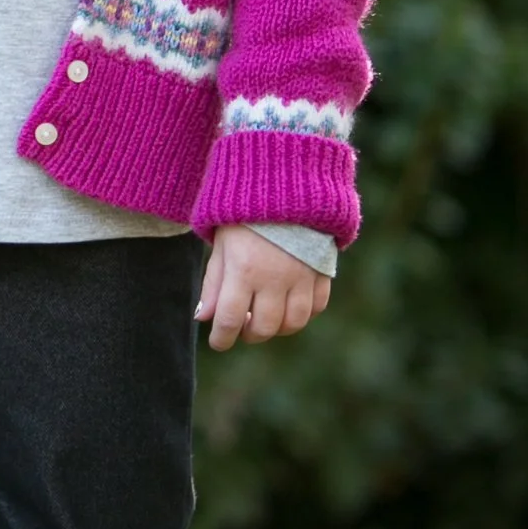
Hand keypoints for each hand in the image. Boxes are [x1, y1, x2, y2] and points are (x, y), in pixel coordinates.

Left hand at [197, 226, 330, 351]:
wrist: (286, 186)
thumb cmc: (245, 215)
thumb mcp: (222, 245)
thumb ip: (214, 283)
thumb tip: (204, 318)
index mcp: (244, 269)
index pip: (230, 320)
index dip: (221, 339)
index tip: (218, 342)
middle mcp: (275, 277)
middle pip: (264, 328)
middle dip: (250, 334)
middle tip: (242, 327)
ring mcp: (302, 276)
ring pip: (293, 323)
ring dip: (277, 328)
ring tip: (265, 319)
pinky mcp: (322, 271)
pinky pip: (316, 307)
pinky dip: (302, 314)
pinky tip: (288, 307)